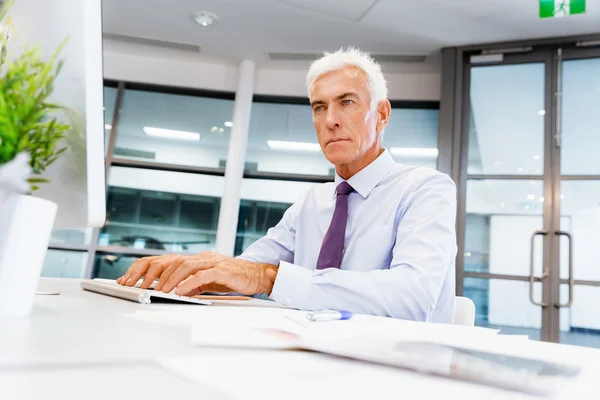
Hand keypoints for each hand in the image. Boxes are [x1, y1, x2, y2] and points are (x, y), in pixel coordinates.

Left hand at [116, 252, 277, 295]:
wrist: (257, 276)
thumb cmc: (233, 279)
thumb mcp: (206, 283)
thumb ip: (190, 284)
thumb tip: (173, 292)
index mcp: (194, 259)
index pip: (163, 260)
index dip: (144, 268)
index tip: (128, 280)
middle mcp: (200, 257)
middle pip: (169, 260)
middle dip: (150, 273)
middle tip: (137, 285)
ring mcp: (211, 262)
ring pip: (183, 266)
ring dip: (168, 279)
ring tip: (157, 290)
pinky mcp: (221, 270)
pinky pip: (201, 275)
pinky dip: (188, 283)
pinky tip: (179, 291)